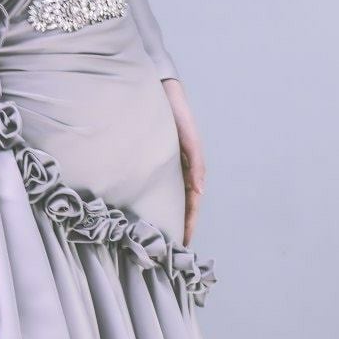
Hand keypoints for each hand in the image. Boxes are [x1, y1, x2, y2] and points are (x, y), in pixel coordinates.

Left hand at [162, 79, 206, 245]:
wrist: (157, 89)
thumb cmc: (176, 113)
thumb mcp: (189, 139)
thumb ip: (196, 163)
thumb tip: (200, 192)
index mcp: (189, 166)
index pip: (191, 202)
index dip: (189, 222)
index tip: (184, 243)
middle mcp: (175, 168)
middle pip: (177, 203)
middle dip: (175, 224)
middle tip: (166, 249)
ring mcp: (161, 164)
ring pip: (163, 195)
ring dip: (162, 214)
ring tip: (153, 236)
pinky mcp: (146, 158)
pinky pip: (149, 184)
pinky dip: (148, 199)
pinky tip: (139, 209)